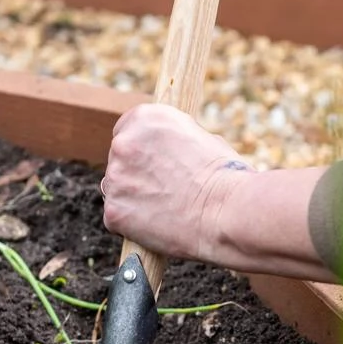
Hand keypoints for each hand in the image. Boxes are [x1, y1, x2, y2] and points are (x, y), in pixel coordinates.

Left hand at [102, 104, 254, 260]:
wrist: (228, 212)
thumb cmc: (226, 178)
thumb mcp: (203, 139)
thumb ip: (175, 141)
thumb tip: (169, 152)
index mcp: (146, 118)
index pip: (127, 130)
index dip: (142, 150)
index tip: (153, 164)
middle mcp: (124, 143)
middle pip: (119, 160)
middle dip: (136, 174)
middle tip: (163, 190)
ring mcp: (115, 178)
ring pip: (117, 189)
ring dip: (133, 198)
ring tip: (166, 210)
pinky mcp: (114, 211)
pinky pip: (117, 218)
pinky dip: (132, 224)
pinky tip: (158, 225)